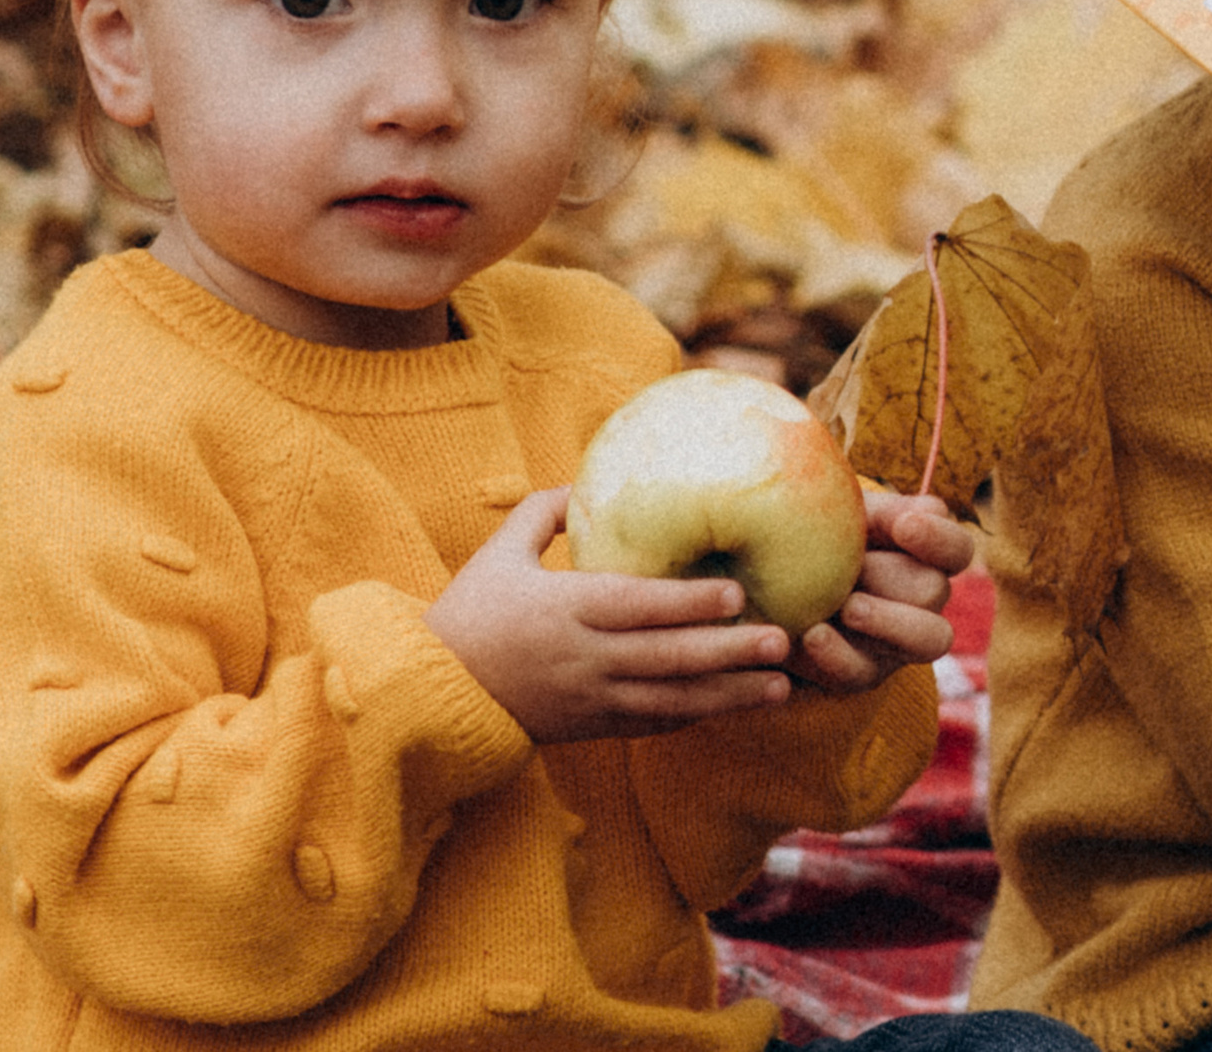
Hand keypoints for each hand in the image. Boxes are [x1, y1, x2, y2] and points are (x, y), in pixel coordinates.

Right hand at [425, 490, 792, 741]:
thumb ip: (542, 512)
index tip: (735, 594)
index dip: (687, 602)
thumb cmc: (466, 614)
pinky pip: (652, 723)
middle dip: (729, 652)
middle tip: (782, 641)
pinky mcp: (591, 727)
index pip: (635, 606)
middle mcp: (583, 658)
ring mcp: (590, 699)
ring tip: (782, 688)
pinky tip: (734, 704)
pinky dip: (695, 715)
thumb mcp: (498, 554)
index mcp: (562, 610)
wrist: (428, 695)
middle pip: (666, 657)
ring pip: (671, 701)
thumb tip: (585, 483)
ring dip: (729, 695)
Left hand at [786, 491, 974, 693]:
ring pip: (930, 639)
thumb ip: (878, 511)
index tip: (903, 526)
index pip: (957, 548)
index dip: (939, 538)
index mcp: (926, 555)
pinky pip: (863, 672)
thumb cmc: (819, 534)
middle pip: (935, 591)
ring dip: (888, 621)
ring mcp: (900, 642)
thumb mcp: (844, 509)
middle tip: (855, 566)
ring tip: (849, 607)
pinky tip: (813, 634)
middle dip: (891, 576)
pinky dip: (838, 654)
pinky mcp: (864, 672)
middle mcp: (924, 600)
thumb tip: (914, 513)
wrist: (776, 580)